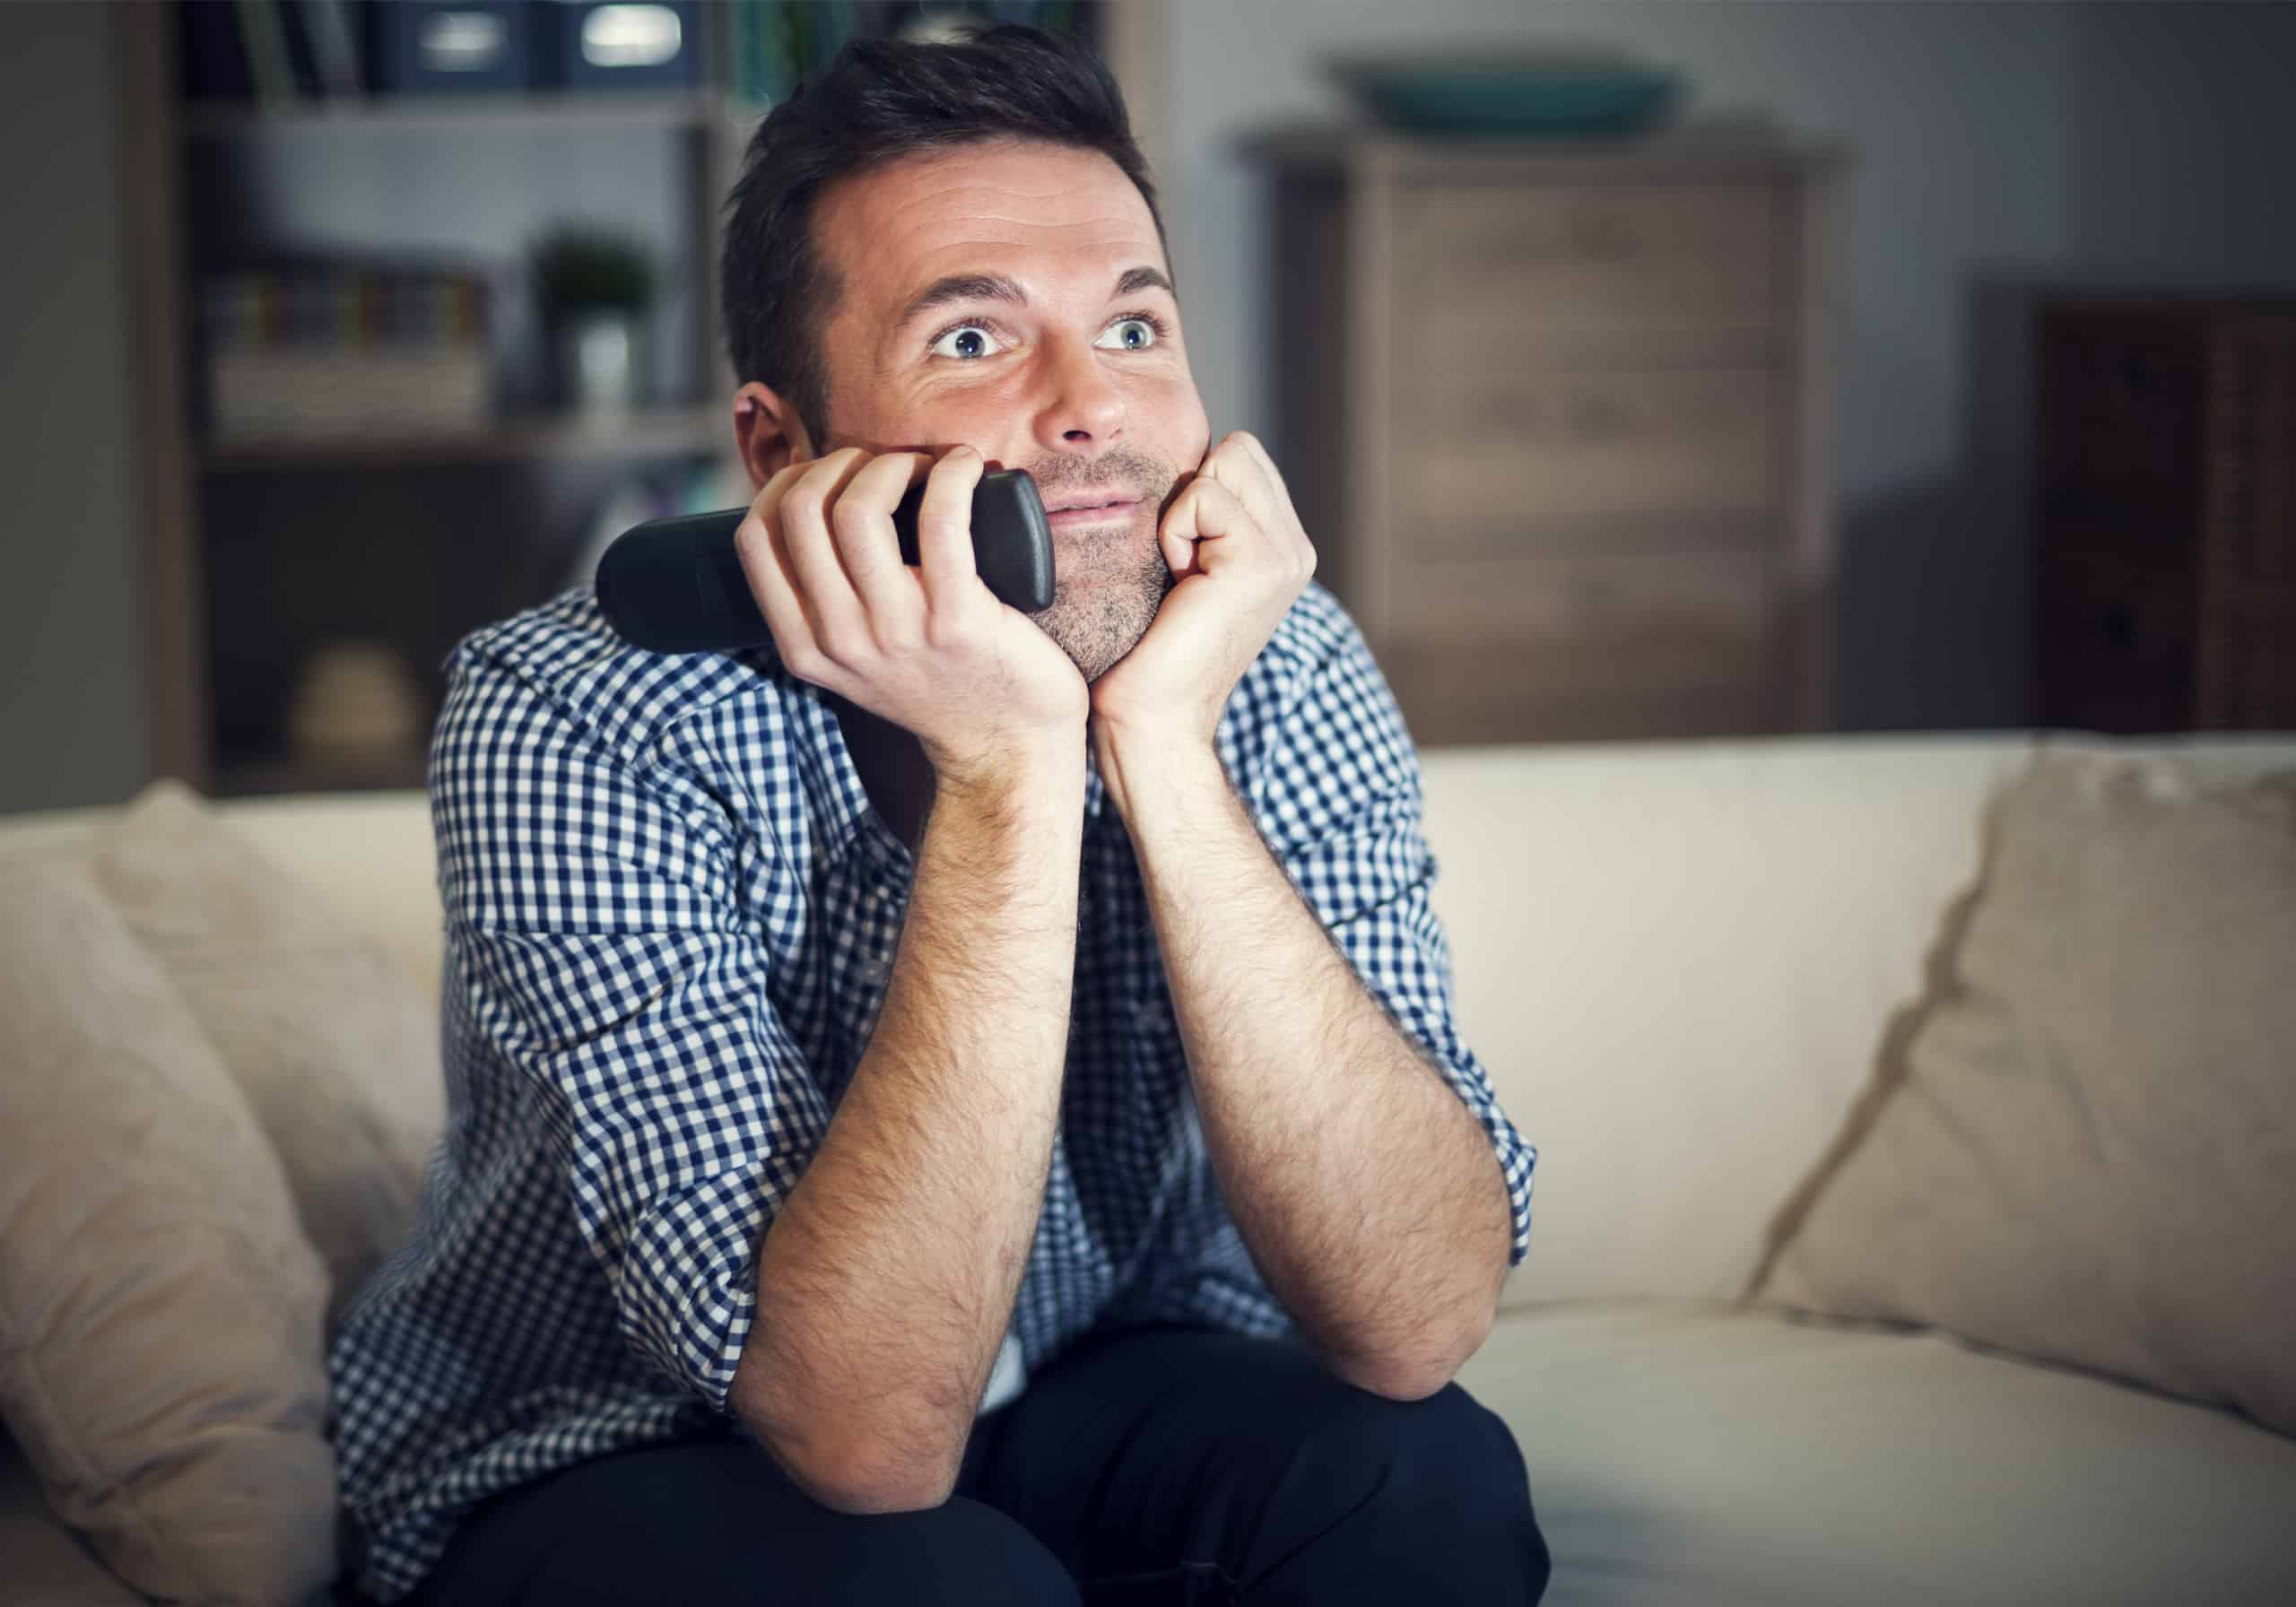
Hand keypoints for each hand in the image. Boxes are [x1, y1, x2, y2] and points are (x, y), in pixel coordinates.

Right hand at [736, 445, 1088, 783]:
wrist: (1006, 747)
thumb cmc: (939, 685)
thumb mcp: (856, 661)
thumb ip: (824, 608)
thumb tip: (812, 511)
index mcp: (805, 648)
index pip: (755, 539)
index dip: (788, 484)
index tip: (830, 477)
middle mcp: (840, 641)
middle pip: (801, 510)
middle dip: (839, 464)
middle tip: (882, 467)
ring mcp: (895, 631)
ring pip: (857, 507)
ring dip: (890, 464)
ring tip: (922, 468)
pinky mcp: (957, 618)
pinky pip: (941, 519)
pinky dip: (952, 474)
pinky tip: (964, 467)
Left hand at [1089, 430, 1316, 750]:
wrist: (1155, 720)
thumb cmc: (1147, 652)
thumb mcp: (1183, 568)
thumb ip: (1200, 518)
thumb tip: (1176, 465)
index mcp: (1282, 547)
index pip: (1241, 457)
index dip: (1194, 490)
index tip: (1180, 560)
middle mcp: (1295, 548)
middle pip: (1239, 449)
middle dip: (1193, 492)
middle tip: (1179, 565)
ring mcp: (1286, 554)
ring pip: (1226, 460)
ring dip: (1183, 512)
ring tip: (1180, 575)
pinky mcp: (1261, 560)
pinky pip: (1202, 494)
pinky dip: (1174, 532)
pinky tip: (1178, 584)